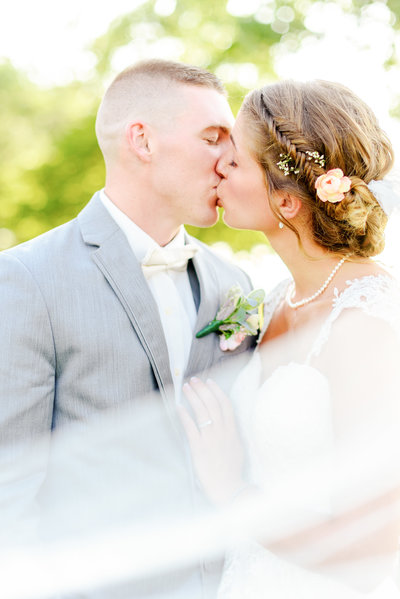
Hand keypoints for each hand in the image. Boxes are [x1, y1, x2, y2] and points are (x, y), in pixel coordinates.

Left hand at [178, 377, 245, 505]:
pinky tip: (178, 407)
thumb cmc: (232, 472)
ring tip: (185, 387)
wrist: (229, 489)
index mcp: (232, 431)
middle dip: (202, 389)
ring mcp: (210, 439)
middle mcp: (222, 432)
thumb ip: (231, 435)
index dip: (217, 391)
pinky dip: (184, 415)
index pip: (225, 405)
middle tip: (194, 379)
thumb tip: (225, 425)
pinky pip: (191, 428)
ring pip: (202, 411)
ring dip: (193, 397)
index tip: (210, 381)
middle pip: (212, 404)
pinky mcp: (199, 448)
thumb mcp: (237, 449)